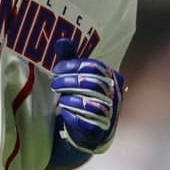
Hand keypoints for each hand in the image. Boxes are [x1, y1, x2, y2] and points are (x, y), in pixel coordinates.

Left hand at [50, 39, 125, 156]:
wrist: (88, 129)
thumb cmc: (82, 95)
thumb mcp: (76, 74)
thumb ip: (70, 57)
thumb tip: (61, 40)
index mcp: (112, 76)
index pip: (93, 66)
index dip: (72, 66)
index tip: (56, 69)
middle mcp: (115, 93)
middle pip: (90, 83)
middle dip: (68, 82)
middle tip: (54, 84)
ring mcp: (111, 112)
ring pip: (88, 102)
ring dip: (69, 99)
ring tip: (59, 99)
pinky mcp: (102, 129)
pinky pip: (86, 120)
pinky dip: (72, 115)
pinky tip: (65, 111)